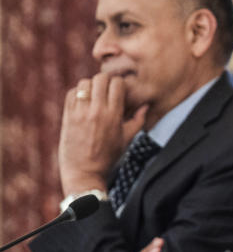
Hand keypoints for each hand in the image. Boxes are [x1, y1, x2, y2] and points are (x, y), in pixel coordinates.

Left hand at [59, 73, 146, 194]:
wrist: (85, 172)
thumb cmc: (109, 157)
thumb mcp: (127, 140)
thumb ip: (138, 120)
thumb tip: (146, 105)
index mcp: (113, 115)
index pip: (116, 84)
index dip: (119, 84)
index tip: (119, 91)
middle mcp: (96, 111)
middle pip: (100, 78)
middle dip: (105, 81)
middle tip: (106, 90)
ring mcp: (80, 113)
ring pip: (84, 83)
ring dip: (91, 86)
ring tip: (94, 95)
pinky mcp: (68, 116)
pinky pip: (72, 93)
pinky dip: (78, 93)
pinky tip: (83, 101)